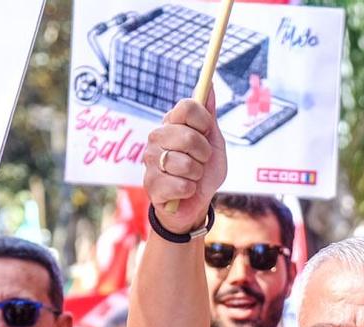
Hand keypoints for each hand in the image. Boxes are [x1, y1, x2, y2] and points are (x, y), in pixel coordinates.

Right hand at [144, 97, 227, 234]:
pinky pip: (182, 185)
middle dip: (204, 153)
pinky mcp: (151, 185)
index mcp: (171, 123)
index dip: (204, 122)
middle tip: (200, 161)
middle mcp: (156, 138)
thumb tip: (209, 85)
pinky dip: (190, 190)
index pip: (187, 107)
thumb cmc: (203, 171)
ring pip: (186, 163)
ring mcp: (151, 161)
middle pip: (188, 135)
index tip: (206, 134)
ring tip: (191, 177)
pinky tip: (183, 191)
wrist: (194, 203)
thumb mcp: (212, 142)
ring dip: (197, 174)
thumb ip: (209, 115)